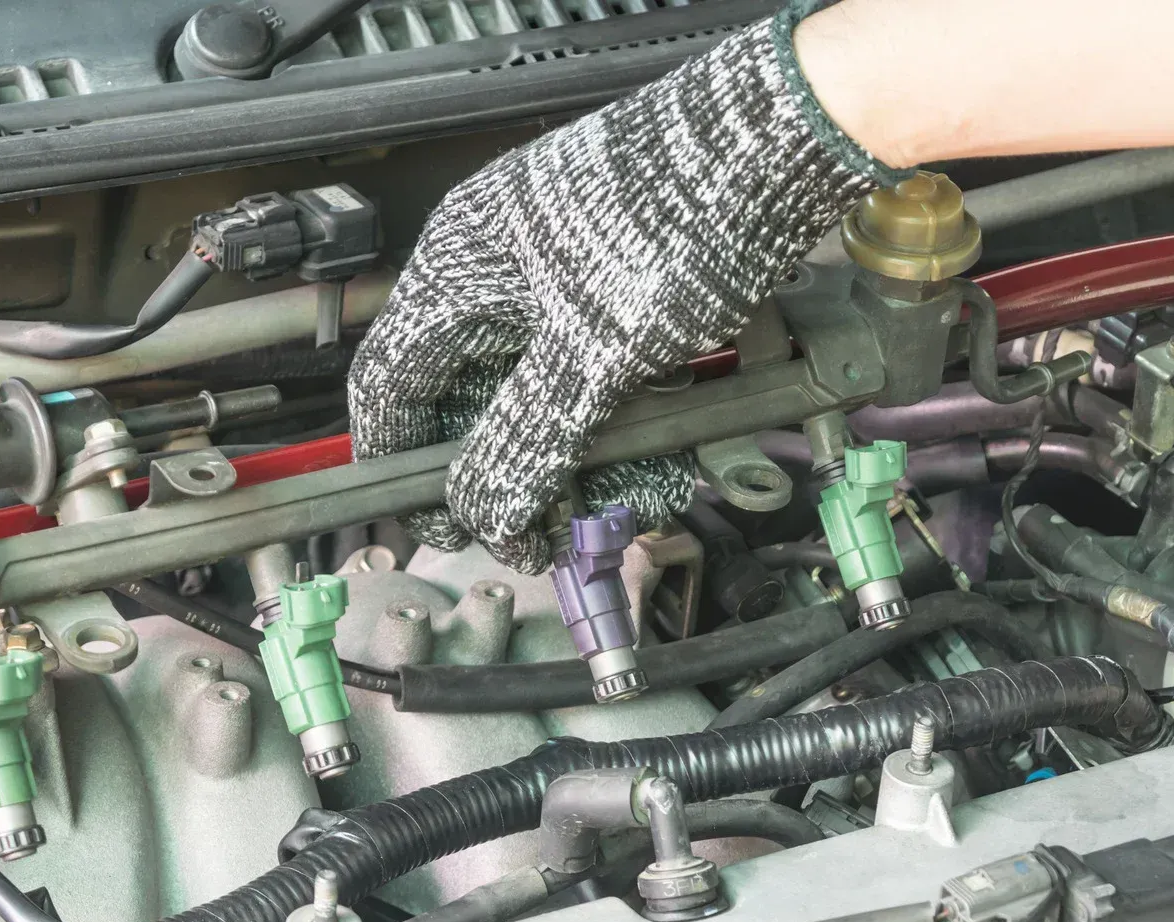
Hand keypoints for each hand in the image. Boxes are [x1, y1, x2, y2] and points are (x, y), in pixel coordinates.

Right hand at [348, 9, 899, 573]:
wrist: (783, 140)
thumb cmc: (676, 218)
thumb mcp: (593, 354)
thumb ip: (528, 441)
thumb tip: (485, 514)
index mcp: (455, 274)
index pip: (390, 387)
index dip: (403, 466)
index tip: (443, 523)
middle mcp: (494, 274)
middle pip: (476, 405)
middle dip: (524, 476)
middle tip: (559, 529)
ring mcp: (558, 280)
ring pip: (545, 399)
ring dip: (588, 460)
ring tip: (647, 487)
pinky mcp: (615, 288)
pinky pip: (597, 376)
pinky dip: (626, 421)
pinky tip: (671, 450)